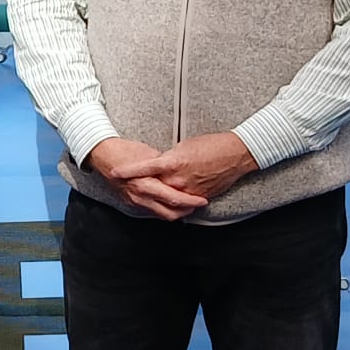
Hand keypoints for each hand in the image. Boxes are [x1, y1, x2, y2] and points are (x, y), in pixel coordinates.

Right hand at [84, 137, 211, 221]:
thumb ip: (165, 167)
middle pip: (170, 212)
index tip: (202, 199)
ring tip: (187, 206)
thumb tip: (181, 172)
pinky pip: (152, 211)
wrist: (102, 155)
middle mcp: (141, 196)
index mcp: (146, 183)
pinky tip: (170, 204)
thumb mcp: (150, 155)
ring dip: (176, 213)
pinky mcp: (131, 203)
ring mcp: (135, 201)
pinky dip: (164, 209)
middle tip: (198, 205)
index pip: (174, 198)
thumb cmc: (125, 150)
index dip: (191, 201)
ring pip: (162, 215)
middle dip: (187, 211)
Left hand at [101, 132, 258, 209]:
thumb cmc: (211, 145)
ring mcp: (188, 190)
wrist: (235, 154)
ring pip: (165, 199)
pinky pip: (181, 204)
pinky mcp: (198, 196)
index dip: (127, 171)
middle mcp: (177, 179)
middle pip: (152, 188)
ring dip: (155, 199)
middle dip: (139, 187)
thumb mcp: (183, 147)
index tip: (114, 172)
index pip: (143, 168)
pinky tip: (169, 203)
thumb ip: (168, 160)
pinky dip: (174, 203)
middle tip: (126, 186)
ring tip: (144, 197)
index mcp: (172, 162)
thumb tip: (159, 166)